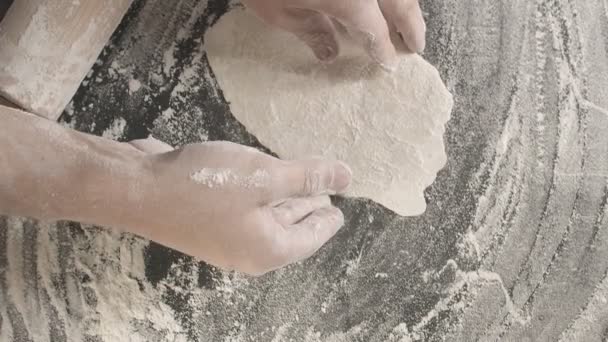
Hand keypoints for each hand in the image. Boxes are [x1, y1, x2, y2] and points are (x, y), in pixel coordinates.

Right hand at [128, 138, 351, 275]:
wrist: (134, 189)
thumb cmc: (204, 185)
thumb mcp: (265, 176)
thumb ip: (307, 176)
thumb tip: (348, 177)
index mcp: (268, 249)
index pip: (311, 236)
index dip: (328, 219)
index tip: (340, 208)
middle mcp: (247, 250)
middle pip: (288, 228)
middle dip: (308, 207)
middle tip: (326, 189)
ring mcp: (224, 236)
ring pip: (265, 217)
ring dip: (284, 199)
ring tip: (301, 180)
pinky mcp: (206, 218)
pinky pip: (245, 208)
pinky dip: (260, 193)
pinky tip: (263, 174)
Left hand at [241, 0, 425, 67]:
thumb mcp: (280, 12)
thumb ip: (312, 31)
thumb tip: (329, 52)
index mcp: (351, 0)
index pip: (377, 30)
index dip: (384, 49)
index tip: (388, 64)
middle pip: (402, 2)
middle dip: (412, 24)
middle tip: (417, 46)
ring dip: (405, 3)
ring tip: (406, 20)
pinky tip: (381, 2)